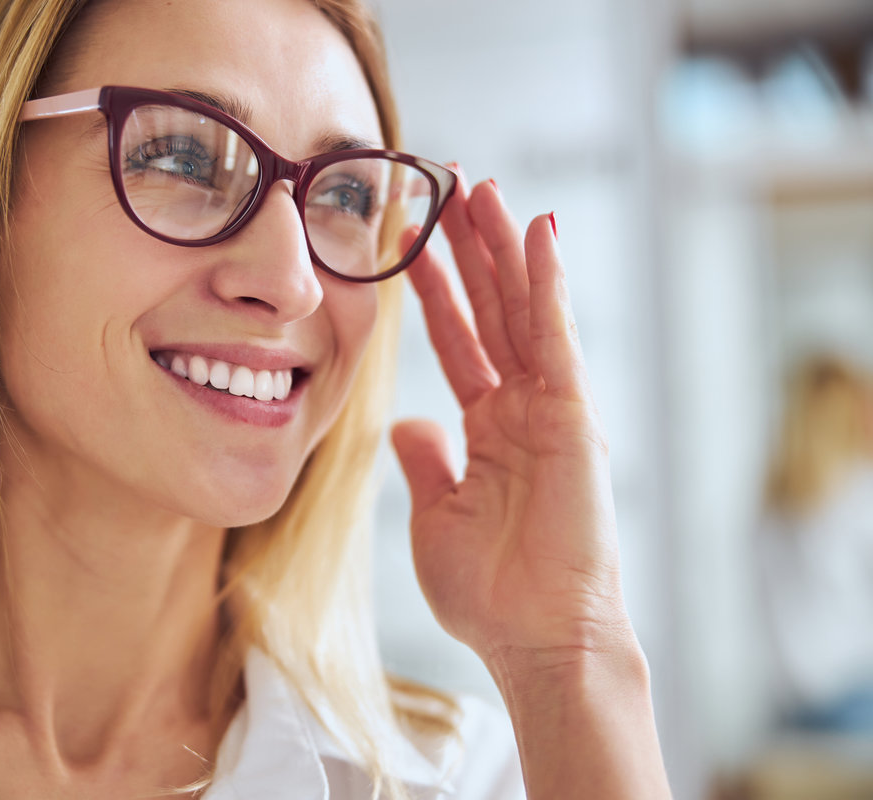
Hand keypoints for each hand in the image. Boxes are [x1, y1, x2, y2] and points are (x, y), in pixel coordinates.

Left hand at [392, 173, 633, 677]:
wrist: (537, 637)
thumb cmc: (491, 591)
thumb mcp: (438, 516)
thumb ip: (427, 462)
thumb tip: (407, 425)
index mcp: (490, 428)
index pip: (458, 339)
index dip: (436, 289)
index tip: (413, 240)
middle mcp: (522, 407)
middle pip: (493, 308)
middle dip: (472, 248)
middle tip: (453, 184)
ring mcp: (551, 407)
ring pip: (524, 308)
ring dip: (504, 247)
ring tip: (483, 188)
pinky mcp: (573, 415)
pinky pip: (555, 335)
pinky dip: (548, 282)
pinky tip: (538, 232)